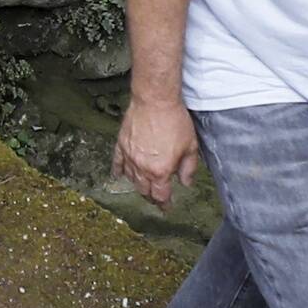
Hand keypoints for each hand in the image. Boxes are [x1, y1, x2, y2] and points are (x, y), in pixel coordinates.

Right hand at [114, 87, 201, 207]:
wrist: (155, 100)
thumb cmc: (174, 120)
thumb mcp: (190, 146)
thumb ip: (188, 168)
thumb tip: (186, 182)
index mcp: (160, 171)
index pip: (160, 195)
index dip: (164, 204)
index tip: (166, 207)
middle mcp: (142, 167)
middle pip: (144, 190)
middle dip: (151, 196)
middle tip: (155, 198)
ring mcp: (129, 156)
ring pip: (131, 178)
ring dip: (137, 185)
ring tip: (142, 188)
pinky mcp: (121, 144)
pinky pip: (117, 163)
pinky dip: (118, 171)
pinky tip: (119, 175)